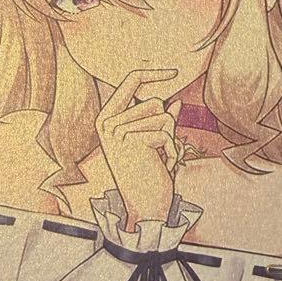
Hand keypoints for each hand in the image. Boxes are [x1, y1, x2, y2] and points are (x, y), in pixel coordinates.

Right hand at [95, 69, 183, 232]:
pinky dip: (172, 150)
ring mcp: (117, 131)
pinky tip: (162, 166)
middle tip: (158, 151)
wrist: (146, 208)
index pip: (131, 80)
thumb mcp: (154, 144)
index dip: (153, 74)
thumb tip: (175, 102)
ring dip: (170, 139)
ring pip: (163, 116)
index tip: (174, 72)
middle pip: (154, 101)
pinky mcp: (131, 140)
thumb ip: (161, 121)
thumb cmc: (150, 176)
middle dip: (166, 125)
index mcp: (107, 118)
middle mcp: (107, 123)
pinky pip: (167, 131)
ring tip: (159, 159)